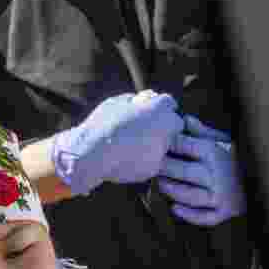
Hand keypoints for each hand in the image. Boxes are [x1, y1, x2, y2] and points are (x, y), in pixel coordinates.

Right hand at [50, 90, 183, 195]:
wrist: (92, 154)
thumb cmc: (102, 124)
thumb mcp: (116, 103)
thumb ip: (134, 100)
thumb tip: (142, 100)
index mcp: (159, 107)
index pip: (170, 104)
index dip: (160, 108)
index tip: (151, 113)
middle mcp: (167, 128)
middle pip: (176, 125)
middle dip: (166, 126)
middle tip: (148, 130)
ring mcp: (162, 149)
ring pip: (167, 146)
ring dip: (156, 144)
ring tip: (135, 146)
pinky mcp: (154, 168)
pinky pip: (155, 162)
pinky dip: (146, 161)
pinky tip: (129, 158)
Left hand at [160, 115, 245, 226]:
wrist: (267, 178)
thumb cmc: (239, 157)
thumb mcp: (224, 141)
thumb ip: (203, 132)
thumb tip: (184, 119)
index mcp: (216, 152)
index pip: (186, 146)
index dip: (170, 144)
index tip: (157, 143)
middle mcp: (218, 174)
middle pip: (184, 172)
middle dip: (166, 168)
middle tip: (153, 166)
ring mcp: (221, 195)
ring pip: (190, 195)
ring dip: (172, 191)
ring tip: (161, 184)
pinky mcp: (224, 211)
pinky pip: (204, 217)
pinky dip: (188, 215)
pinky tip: (175, 208)